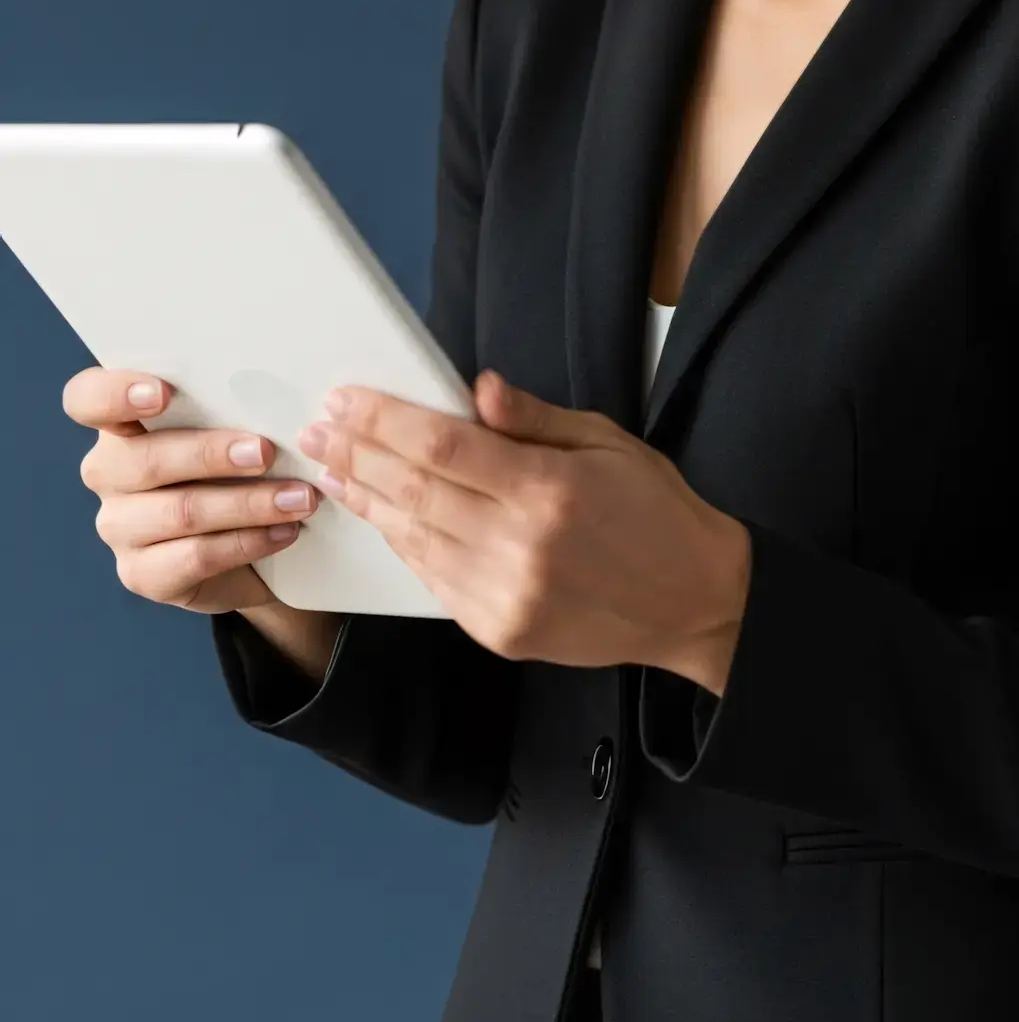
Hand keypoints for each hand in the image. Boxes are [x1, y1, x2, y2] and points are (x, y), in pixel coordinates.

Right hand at [65, 365, 341, 679]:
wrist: (250, 552)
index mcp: (120, 423)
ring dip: (247, 503)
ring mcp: (119, 526)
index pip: (88, 399)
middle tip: (265, 451)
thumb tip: (280, 396)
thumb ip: (234, 407)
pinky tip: (285, 532)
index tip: (163, 394)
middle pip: (144, 460)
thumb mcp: (234, 429)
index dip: (115, 394)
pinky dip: (248, 542)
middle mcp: (108, 473)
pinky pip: (195, 556)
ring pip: (180, 511)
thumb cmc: (239, 470)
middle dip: (211, 454)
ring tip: (299, 498)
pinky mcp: (142, 574)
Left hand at [300, 372, 752, 689]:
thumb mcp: (607, 442)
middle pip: (414, 491)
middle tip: (320, 429)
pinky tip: (384, 517)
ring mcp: (506, 596)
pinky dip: (403, 544)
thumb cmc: (656, 512)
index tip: (347, 399)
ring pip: (413, 539)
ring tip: (335, 468)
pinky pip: (433, 580)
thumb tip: (475, 390)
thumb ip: (534, 419)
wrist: (694, 601)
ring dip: (368, 500)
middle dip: (358, 454)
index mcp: (549, 489)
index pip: (442, 446)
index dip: (384, 420)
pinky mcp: (500, 631)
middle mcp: (521, 546)